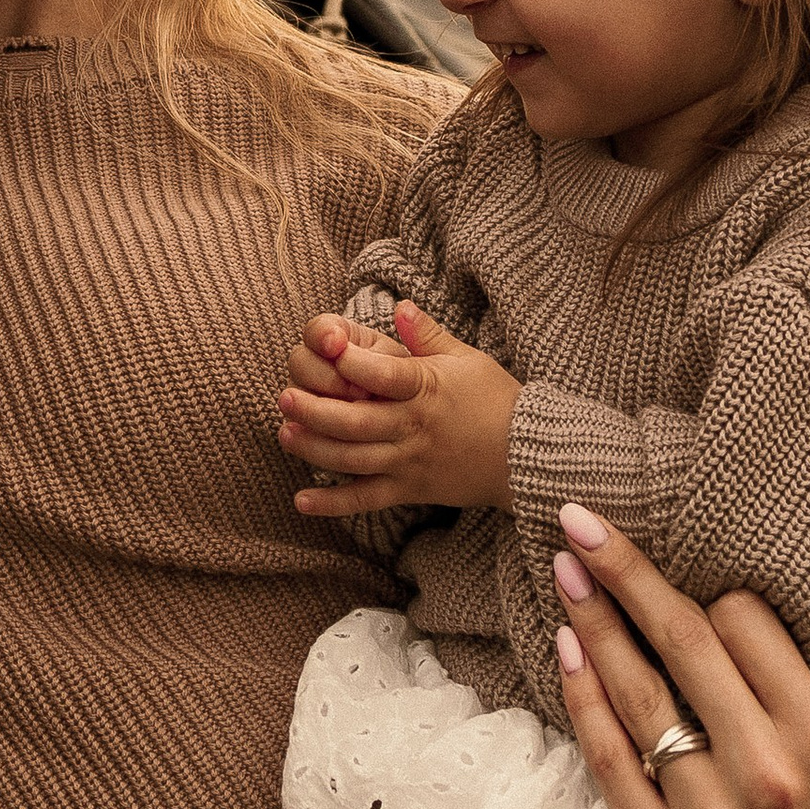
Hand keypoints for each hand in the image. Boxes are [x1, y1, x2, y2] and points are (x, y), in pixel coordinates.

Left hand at [278, 302, 519, 515]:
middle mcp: (414, 427)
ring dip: (316, 448)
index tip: (328, 349)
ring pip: (354, 459)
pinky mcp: (408, 490)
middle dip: (316, 410)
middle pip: (357, 422)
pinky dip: (333, 503)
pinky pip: (366, 499)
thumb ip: (428, 335)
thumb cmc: (495, 400)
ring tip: (284, 433)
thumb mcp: (466, 359)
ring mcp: (409, 462)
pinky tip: (301, 500)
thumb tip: (400, 306)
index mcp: (427, 389)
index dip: (353, 363)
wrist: (524, 457)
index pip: (385, 375)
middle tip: (285, 398)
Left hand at [550, 508, 809, 808]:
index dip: (708, 592)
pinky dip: (582, 695)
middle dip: (626, 571)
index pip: (749, 625)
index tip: (682, 574)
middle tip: (580, 518)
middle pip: (683, 642)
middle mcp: (771, 775)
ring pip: (636, 691)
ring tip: (565, 569)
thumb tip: (710, 607)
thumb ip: (784, 697)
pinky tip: (565, 646)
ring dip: (592, 619)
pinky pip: (609, 756)